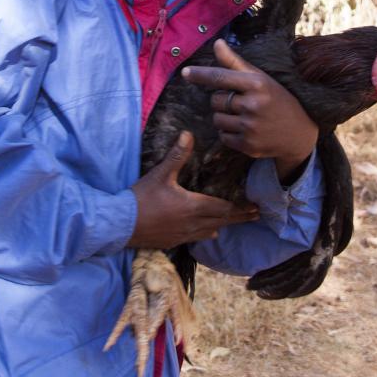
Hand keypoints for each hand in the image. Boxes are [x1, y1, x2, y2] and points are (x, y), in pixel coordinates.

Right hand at [128, 131, 258, 248]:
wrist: (120, 225)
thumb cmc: (142, 198)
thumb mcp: (160, 175)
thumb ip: (176, 156)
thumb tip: (188, 134)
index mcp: (193, 206)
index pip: (224, 208)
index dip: (241, 208)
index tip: (256, 208)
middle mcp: (193, 224)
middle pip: (222, 221)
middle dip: (239, 217)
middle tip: (255, 216)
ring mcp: (183, 235)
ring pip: (210, 231)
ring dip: (224, 225)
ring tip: (235, 222)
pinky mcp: (173, 242)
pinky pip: (196, 238)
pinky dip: (206, 233)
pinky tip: (208, 233)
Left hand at [181, 39, 317, 182]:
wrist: (299, 134)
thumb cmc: (278, 100)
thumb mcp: (261, 79)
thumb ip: (236, 63)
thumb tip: (216, 43)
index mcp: (257, 84)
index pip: (221, 77)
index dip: (200, 74)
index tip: (185, 72)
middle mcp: (253, 105)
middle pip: (215, 100)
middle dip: (222, 100)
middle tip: (239, 101)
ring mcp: (250, 127)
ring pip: (217, 119)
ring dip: (223, 117)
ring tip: (243, 115)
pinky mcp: (248, 145)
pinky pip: (223, 136)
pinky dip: (228, 133)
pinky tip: (245, 129)